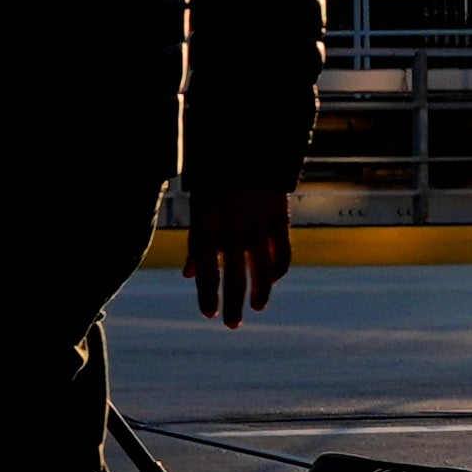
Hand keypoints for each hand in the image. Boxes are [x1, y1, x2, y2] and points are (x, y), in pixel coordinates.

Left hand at [183, 183, 292, 327]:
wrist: (247, 146)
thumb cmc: (216, 179)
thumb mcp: (199, 208)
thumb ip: (196, 243)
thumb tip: (189, 275)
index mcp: (208, 225)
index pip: (208, 269)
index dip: (208, 294)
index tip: (209, 313)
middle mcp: (233, 228)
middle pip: (234, 275)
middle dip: (233, 303)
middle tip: (233, 325)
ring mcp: (259, 224)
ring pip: (261, 268)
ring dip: (260, 291)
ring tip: (258, 307)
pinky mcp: (280, 218)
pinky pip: (282, 252)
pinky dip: (278, 269)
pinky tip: (273, 280)